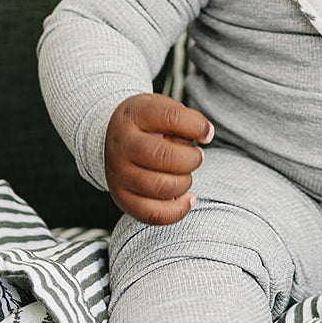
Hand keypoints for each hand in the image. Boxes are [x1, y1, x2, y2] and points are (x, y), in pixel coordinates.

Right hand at [104, 93, 213, 223]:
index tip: (206, 133)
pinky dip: (177, 210)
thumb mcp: (162, 108)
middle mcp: (122, 146)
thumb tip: (206, 135)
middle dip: (191, 159)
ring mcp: (119, 174)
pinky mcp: (122, 198)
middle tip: (196, 156)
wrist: (115, 139)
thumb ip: (186, 118)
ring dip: (185, 181)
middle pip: (165, 157)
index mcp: (133, 115)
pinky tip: (187, 197)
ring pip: (162, 187)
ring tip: (185, 173)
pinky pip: (153, 214)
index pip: (171, 118)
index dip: (197, 126)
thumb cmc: (147, 124)